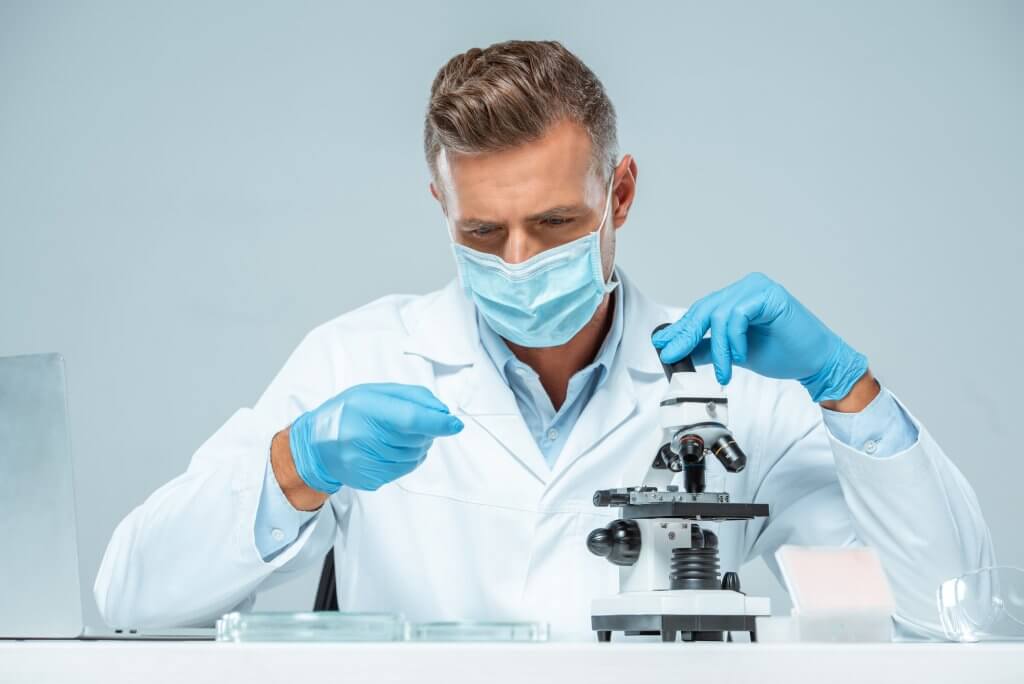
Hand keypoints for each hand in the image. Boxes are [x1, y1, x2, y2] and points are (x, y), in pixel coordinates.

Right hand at [288, 383, 463, 493]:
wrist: (315, 444)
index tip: (455, 424)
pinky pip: (405, 469)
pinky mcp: (371, 479)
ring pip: (415, 455)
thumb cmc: (348, 412)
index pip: (410, 418)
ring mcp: (366, 462)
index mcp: (365, 409)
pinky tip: (392, 448)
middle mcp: (364, 438)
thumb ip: (412, 397)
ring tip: (397, 435)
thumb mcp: (375, 392)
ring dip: (418, 444)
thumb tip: (442, 412)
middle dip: (425, 429)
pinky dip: (408, 457)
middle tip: (410, 422)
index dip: (437, 422)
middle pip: (417, 438)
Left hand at [651, 272, 868, 402]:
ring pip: (718, 314)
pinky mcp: (769, 295)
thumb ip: (708, 348)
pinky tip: (739, 355)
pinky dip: (733, 339)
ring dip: (717, 348)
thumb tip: (678, 350)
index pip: (701, 311)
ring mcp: (758, 288)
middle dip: (687, 336)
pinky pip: (737, 314)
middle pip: (704, 309)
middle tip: (675, 356)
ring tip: (724, 371)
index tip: (663, 346)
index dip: (681, 329)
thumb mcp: (734, 353)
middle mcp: (746, 288)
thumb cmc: (783, 353)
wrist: (816, 362)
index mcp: (737, 297)